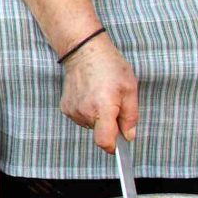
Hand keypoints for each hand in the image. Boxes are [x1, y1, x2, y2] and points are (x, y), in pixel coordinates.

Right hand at [58, 35, 138, 156]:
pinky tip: (90, 96)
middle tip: (114, 105)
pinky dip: (88, 112)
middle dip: (109, 125)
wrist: (84, 51)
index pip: (105, 141)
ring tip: (101, 96)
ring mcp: (73, 110)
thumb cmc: (109, 66)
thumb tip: (129, 136)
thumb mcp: (130, 89)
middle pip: (99, 133)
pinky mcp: (66, 107)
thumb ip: (131, 116)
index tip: (119, 144)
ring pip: (90, 126)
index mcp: (103, 107)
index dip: (114, 146)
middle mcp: (85, 111)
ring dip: (98, 117)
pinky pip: (81, 118)